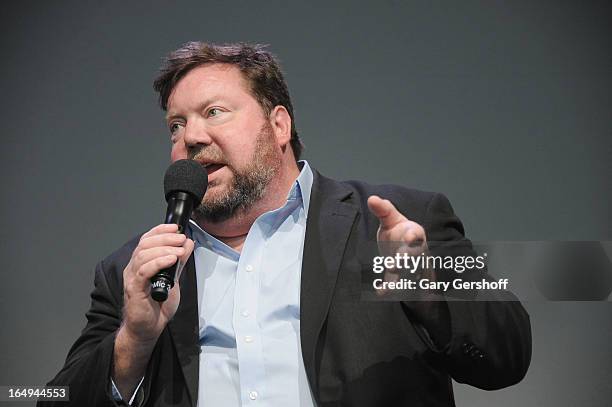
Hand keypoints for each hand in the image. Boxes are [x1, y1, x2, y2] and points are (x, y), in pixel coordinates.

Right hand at [121, 223, 194, 342]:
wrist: (149, 328)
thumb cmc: (157, 305)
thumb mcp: (173, 279)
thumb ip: (179, 262)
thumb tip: (187, 243)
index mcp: (142, 263)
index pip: (147, 239)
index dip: (160, 230)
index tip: (176, 227)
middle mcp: (134, 267)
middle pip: (145, 244)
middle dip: (165, 238)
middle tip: (181, 238)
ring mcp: (132, 278)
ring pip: (143, 255)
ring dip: (164, 249)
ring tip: (180, 251)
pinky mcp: (134, 289)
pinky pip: (143, 271)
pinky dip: (158, 262)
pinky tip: (171, 260)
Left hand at [367, 196, 429, 293]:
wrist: (406, 250)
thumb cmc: (398, 232)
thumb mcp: (391, 220)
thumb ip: (383, 210)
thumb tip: (372, 198)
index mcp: (413, 233)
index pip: (416, 234)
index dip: (413, 236)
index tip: (408, 238)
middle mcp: (415, 250)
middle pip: (414, 256)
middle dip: (407, 259)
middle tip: (396, 263)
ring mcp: (410, 266)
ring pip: (408, 272)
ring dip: (401, 276)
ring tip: (391, 280)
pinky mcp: (401, 278)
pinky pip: (397, 284)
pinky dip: (389, 288)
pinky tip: (381, 292)